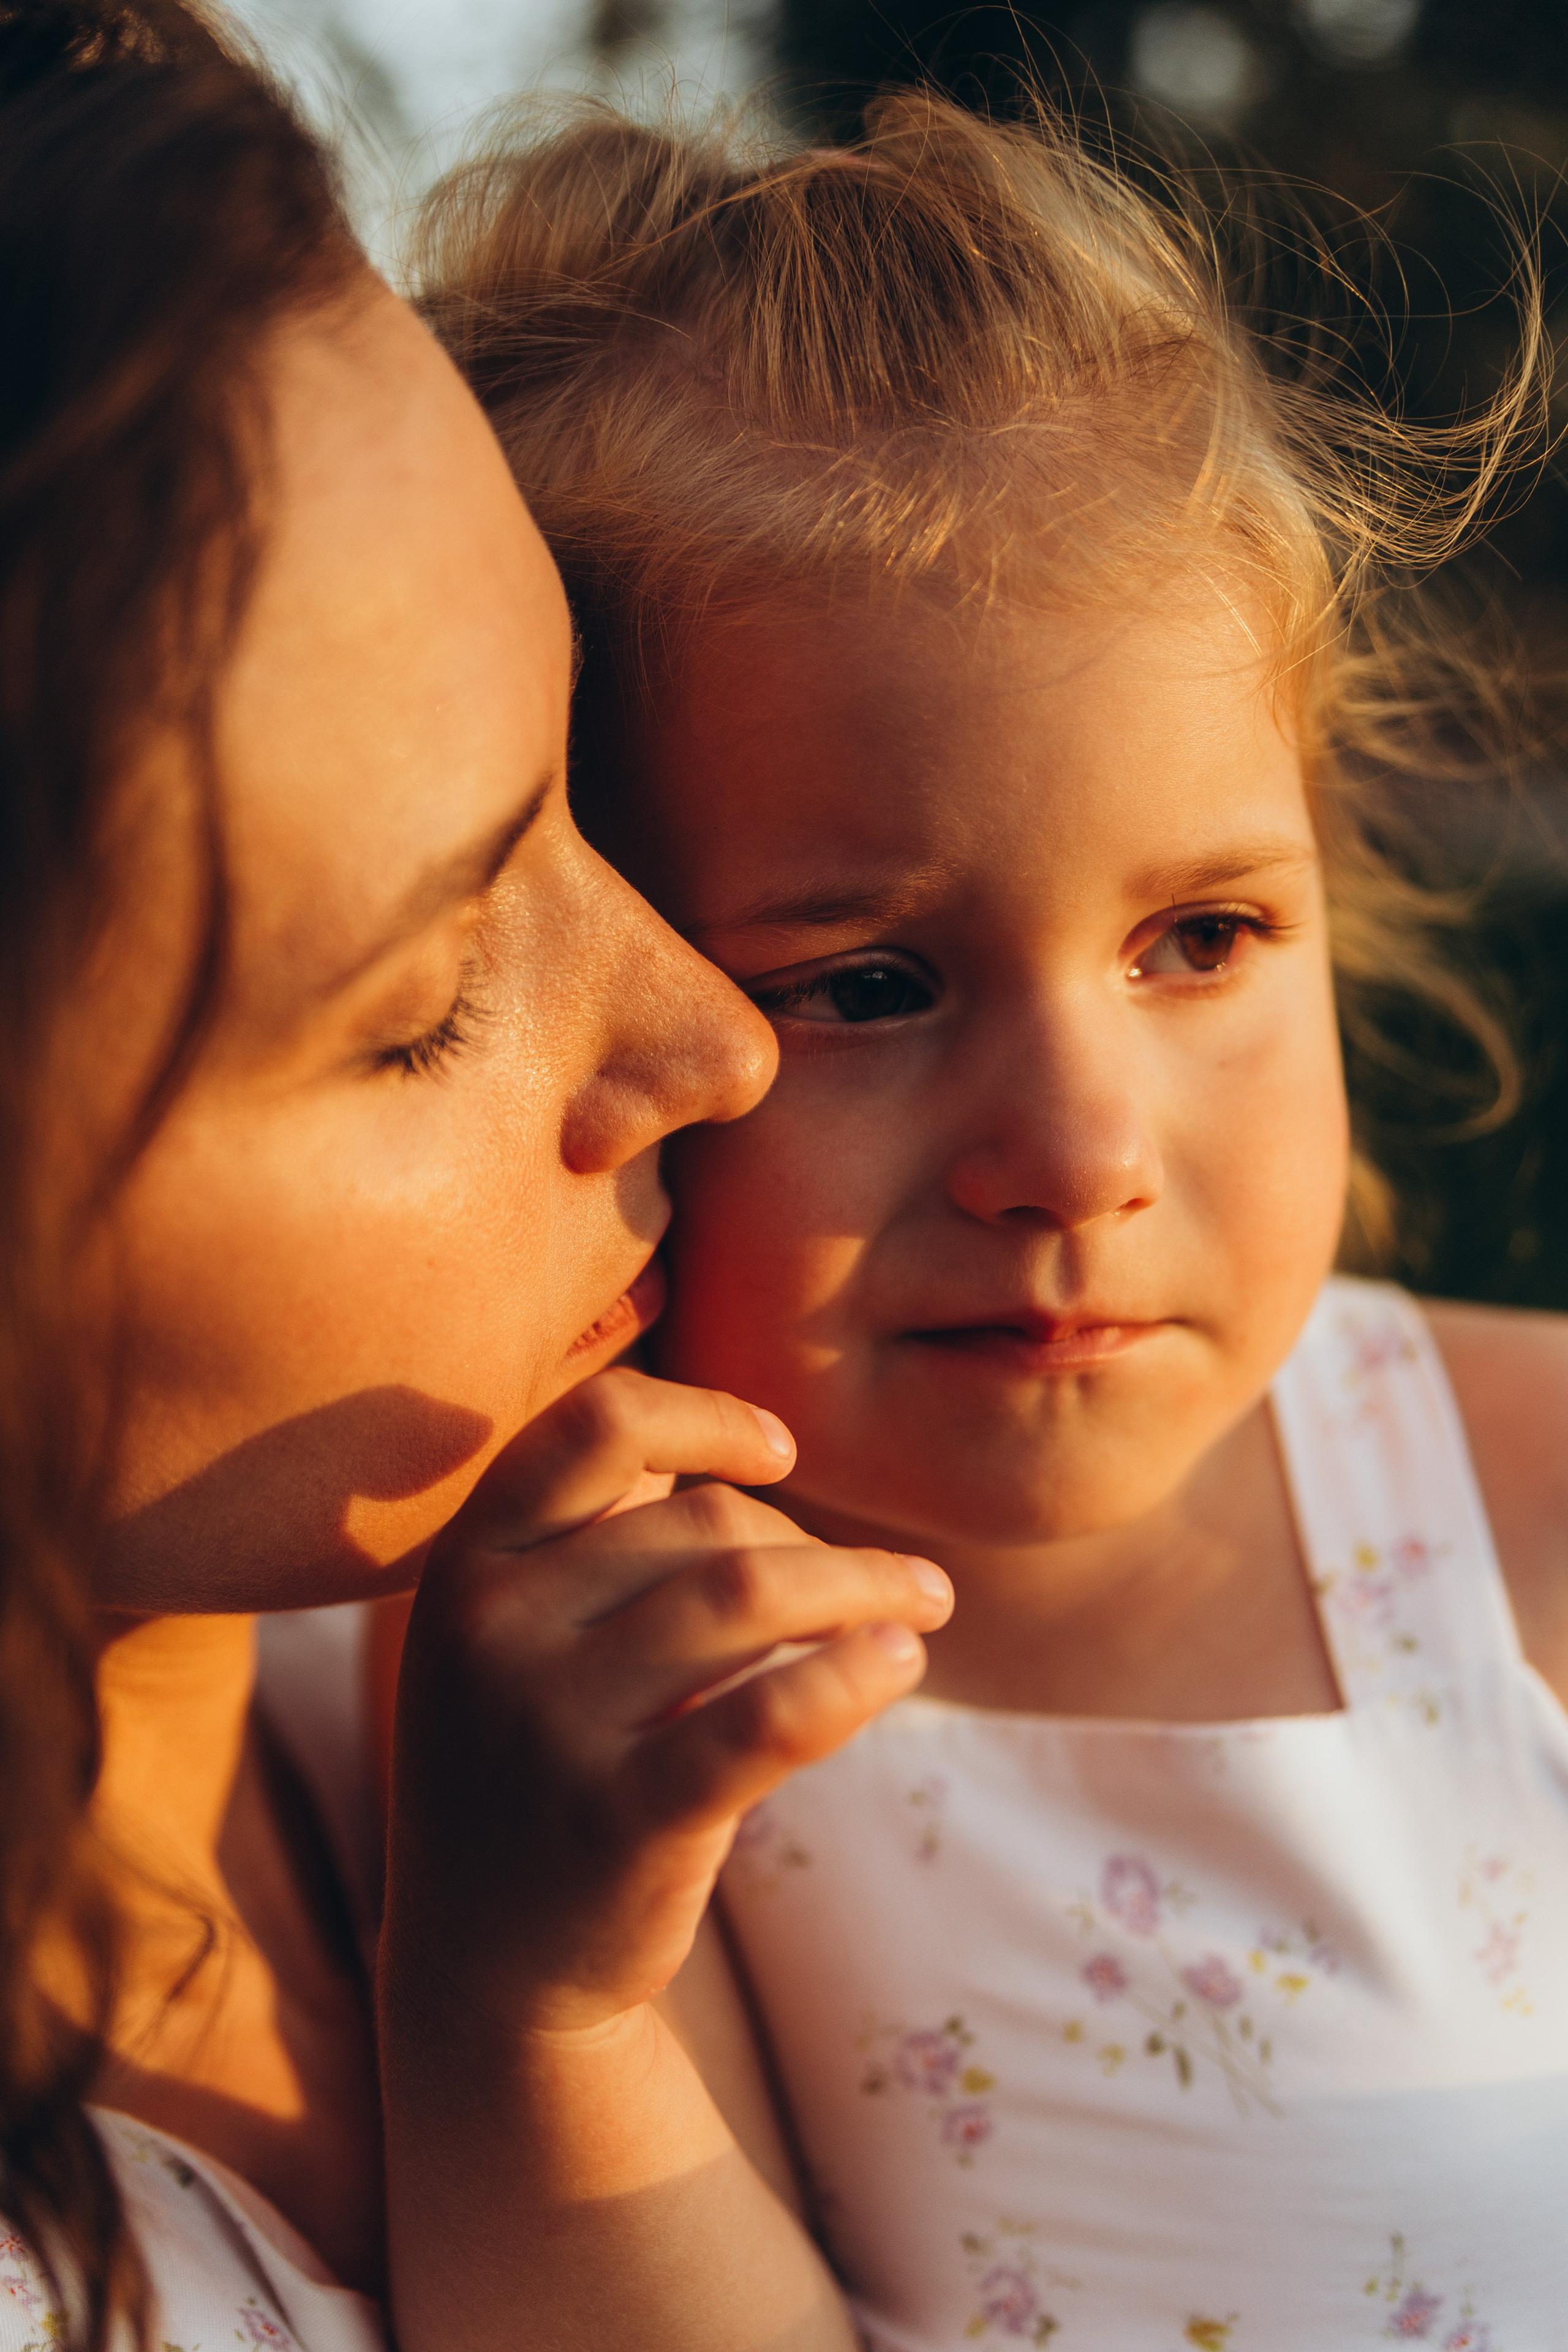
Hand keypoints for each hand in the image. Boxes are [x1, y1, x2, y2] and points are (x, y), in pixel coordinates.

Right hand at [386, 1367, 951, 2033]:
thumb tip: (721, 1449)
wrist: (484, 1976)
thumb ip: (593, 1542)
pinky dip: (850, 1673)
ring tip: (926, 1603)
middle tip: (888, 1581)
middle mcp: (492, 1630)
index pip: (595, 1426)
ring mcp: (551, 1725)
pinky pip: (768, 1717)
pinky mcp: (624, 1819)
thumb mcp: (513, 1640)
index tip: (782, 1450)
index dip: (705, 1416)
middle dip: (814, 1541)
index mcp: (465, 1566)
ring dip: (864, 1587)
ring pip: (747, 1594)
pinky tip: (900, 1662)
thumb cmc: (536, 1772)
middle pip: (701, 1519)